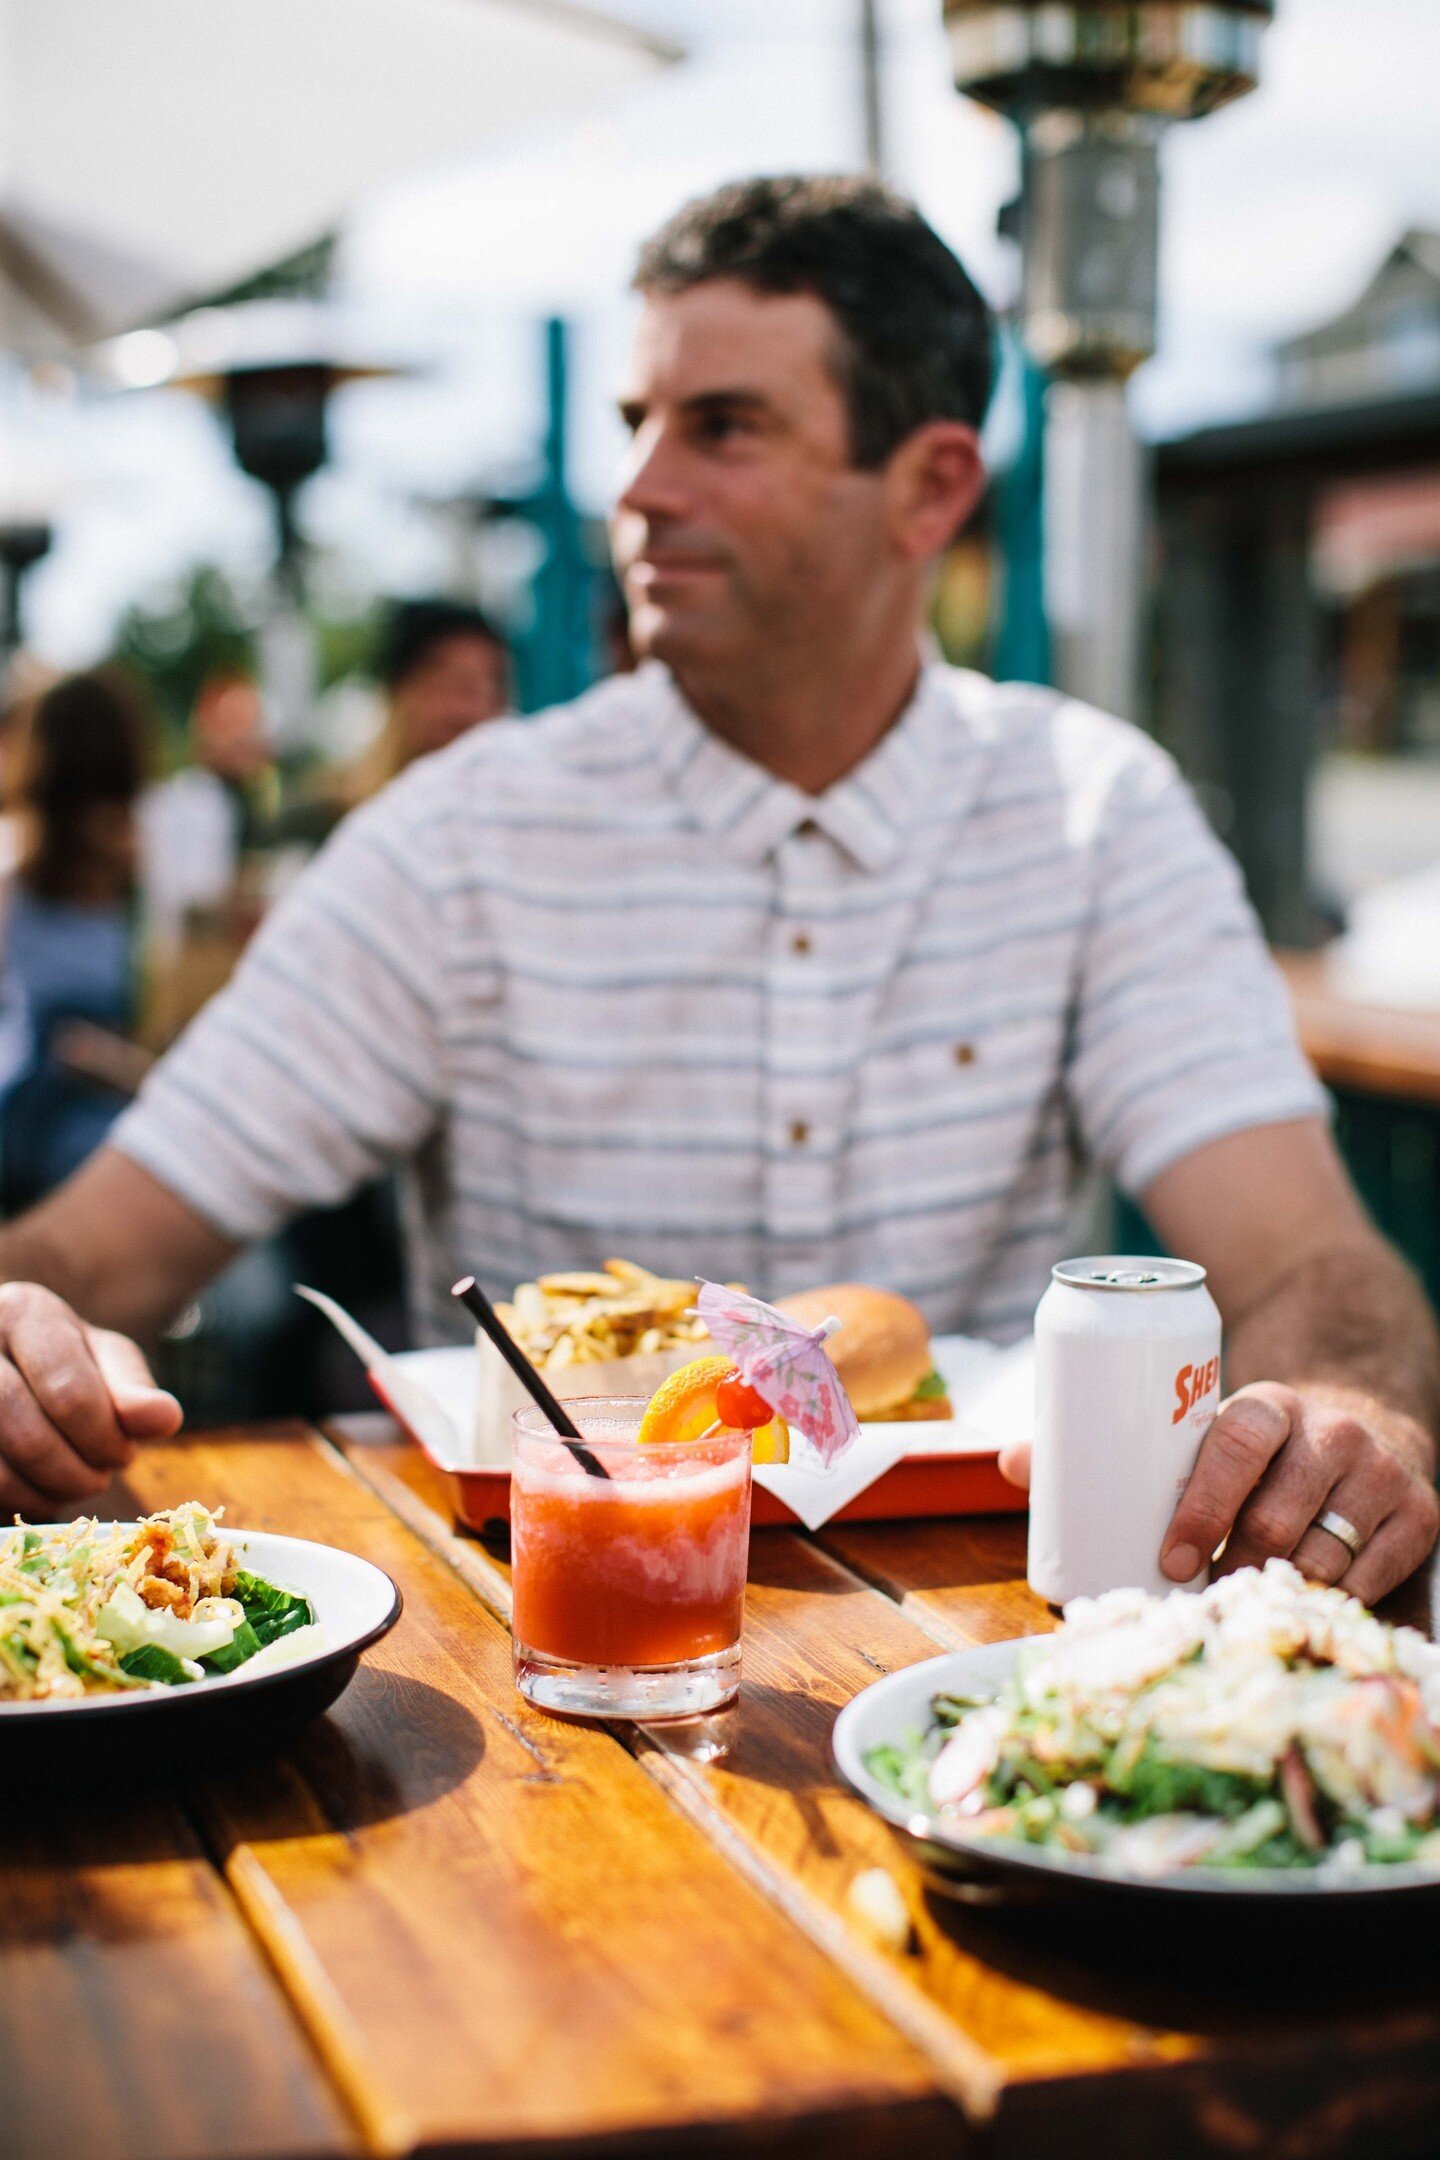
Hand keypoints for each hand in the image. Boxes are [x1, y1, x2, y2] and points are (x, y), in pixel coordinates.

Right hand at [0, 1283, 181, 1517]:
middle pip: (28, 1436)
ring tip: (72, 1486)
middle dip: (77, 1472)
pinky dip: (15, 1501)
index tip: (124, 1455)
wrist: (7, 1363)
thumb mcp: (105, 1361)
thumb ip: (134, 1390)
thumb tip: (165, 1419)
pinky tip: (38, 1493)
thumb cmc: (65, 1361)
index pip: (69, 1393)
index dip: (104, 1439)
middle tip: (99, 1479)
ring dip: (45, 1493)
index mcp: (23, 1312)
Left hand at [1159, 1382, 1439, 1604]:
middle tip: (1208, 1598)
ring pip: (1318, 1559)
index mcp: (1272, 1405)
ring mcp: (1382, 1473)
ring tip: (1248, 1600)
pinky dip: (1323, 1603)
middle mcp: (1335, 1432)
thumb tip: (1082, 1518)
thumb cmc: (1263, 1461)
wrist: (1355, 1448)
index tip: (1173, 1562)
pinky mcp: (1420, 1516)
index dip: (1203, 1509)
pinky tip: (1298, 1601)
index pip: (1238, 1446)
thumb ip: (1174, 1473)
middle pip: (1274, 1519)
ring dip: (1276, 1590)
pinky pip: (1364, 1583)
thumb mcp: (1223, 1445)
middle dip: (1233, 1568)